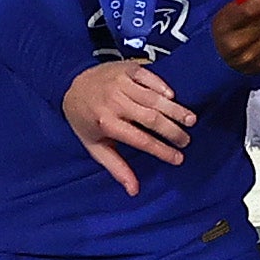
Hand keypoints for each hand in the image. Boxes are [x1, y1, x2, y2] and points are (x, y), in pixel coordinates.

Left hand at [59, 58, 195, 192]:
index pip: (141, 140)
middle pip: (151, 118)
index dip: (162, 150)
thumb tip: (134, 191)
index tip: (178, 158)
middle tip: (186, 141)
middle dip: (173, 131)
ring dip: (175, 109)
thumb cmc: (84, 119)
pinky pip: (149, 77)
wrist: (69, 83)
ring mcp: (121, 83)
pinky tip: (173, 98)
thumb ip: (116, 167)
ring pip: (154, 98)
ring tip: (191, 120)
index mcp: (106, 123)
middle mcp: (114, 102)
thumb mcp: (94, 146)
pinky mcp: (126, 69)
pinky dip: (162, 87)